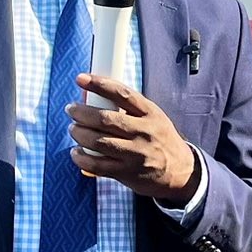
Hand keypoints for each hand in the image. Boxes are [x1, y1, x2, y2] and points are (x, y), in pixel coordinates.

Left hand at [69, 75, 201, 203]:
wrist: (180, 171)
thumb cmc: (160, 139)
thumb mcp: (153, 117)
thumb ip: (128, 108)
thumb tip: (91, 95)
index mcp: (150, 113)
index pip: (123, 94)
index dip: (100, 84)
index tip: (81, 78)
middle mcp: (144, 132)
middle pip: (106, 119)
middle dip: (82, 113)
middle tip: (71, 109)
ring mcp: (136, 154)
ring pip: (99, 142)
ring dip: (80, 134)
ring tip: (73, 129)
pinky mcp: (127, 172)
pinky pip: (97, 165)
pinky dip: (82, 158)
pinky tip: (76, 152)